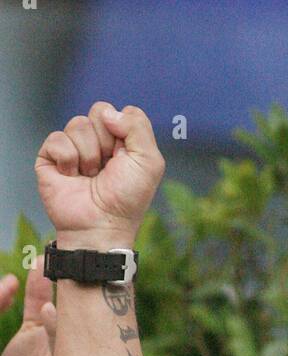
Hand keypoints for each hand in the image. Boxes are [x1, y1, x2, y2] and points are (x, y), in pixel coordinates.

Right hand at [35, 103, 164, 249]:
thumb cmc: (126, 199)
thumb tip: (109, 112)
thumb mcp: (149, 162)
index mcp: (122, 142)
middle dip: (106, 140)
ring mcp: (74, 148)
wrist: (100, 225)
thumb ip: (138, 126)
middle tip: (108, 167)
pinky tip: (72, 177)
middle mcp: (98, 142)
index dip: (124, 131)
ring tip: (90, 176)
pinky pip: (57, 138)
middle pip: (99, 111)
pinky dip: (68, 159)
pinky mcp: (51, 157)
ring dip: (89, 154)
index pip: (120, 112)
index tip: (126, 158)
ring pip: (78, 123)